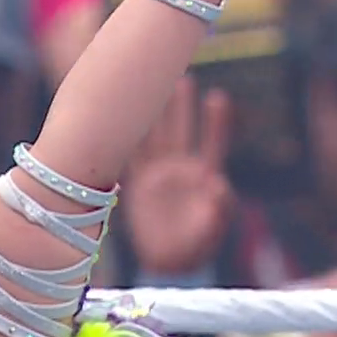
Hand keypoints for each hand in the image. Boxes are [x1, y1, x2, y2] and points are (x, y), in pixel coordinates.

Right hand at [125, 79, 231, 274]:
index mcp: (201, 178)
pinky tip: (117, 116)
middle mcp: (179, 169)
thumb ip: (218, 210)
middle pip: (182, 130)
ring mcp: (157, 173)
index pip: (212, 144)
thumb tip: (219, 185)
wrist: (167, 262)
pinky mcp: (138, 182)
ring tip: (150, 84)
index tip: (218, 98)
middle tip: (182, 74)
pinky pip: (131, 154)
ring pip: (155, 135)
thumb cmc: (194, 248)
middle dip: (182, 104)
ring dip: (153, 112)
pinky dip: (124, 136)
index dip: (215, 122)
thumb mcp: (210, 231)